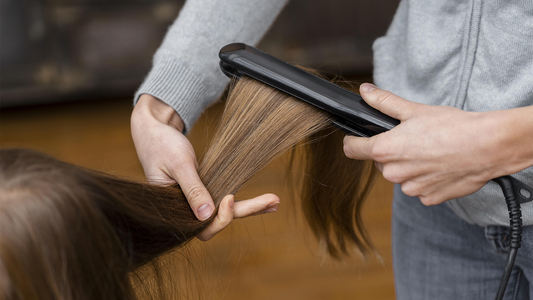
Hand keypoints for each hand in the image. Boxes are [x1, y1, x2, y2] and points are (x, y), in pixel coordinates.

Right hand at [131, 94, 280, 239]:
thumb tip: (207, 215)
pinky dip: (243, 201)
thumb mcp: (179, 164)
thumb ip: (193, 189)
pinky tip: (266, 200)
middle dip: (246, 212)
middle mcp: (184, 211)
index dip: (220, 218)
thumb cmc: (161, 144)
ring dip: (250, 208)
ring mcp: (194, 202)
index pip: (202, 228)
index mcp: (172, 211)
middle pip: (218, 222)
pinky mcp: (202, 192)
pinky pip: (223, 201)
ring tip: (275, 201)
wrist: (154, 130)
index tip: (229, 197)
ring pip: (224, 213)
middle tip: (274, 200)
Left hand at [343, 83, 532, 205]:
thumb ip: (384, 102)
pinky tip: (440, 166)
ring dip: (409, 167)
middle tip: (413, 140)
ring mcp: (411, 188)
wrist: (487, 146)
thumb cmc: (452, 127)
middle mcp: (394, 173)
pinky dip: (425, 179)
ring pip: (400, 176)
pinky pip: (418, 188)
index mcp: (385, 150)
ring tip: (430, 152)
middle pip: (380, 162)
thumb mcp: (414, 110)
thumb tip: (365, 92)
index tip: (356, 139)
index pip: (352, 150)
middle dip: (391, 152)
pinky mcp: (428, 198)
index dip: (352, 142)